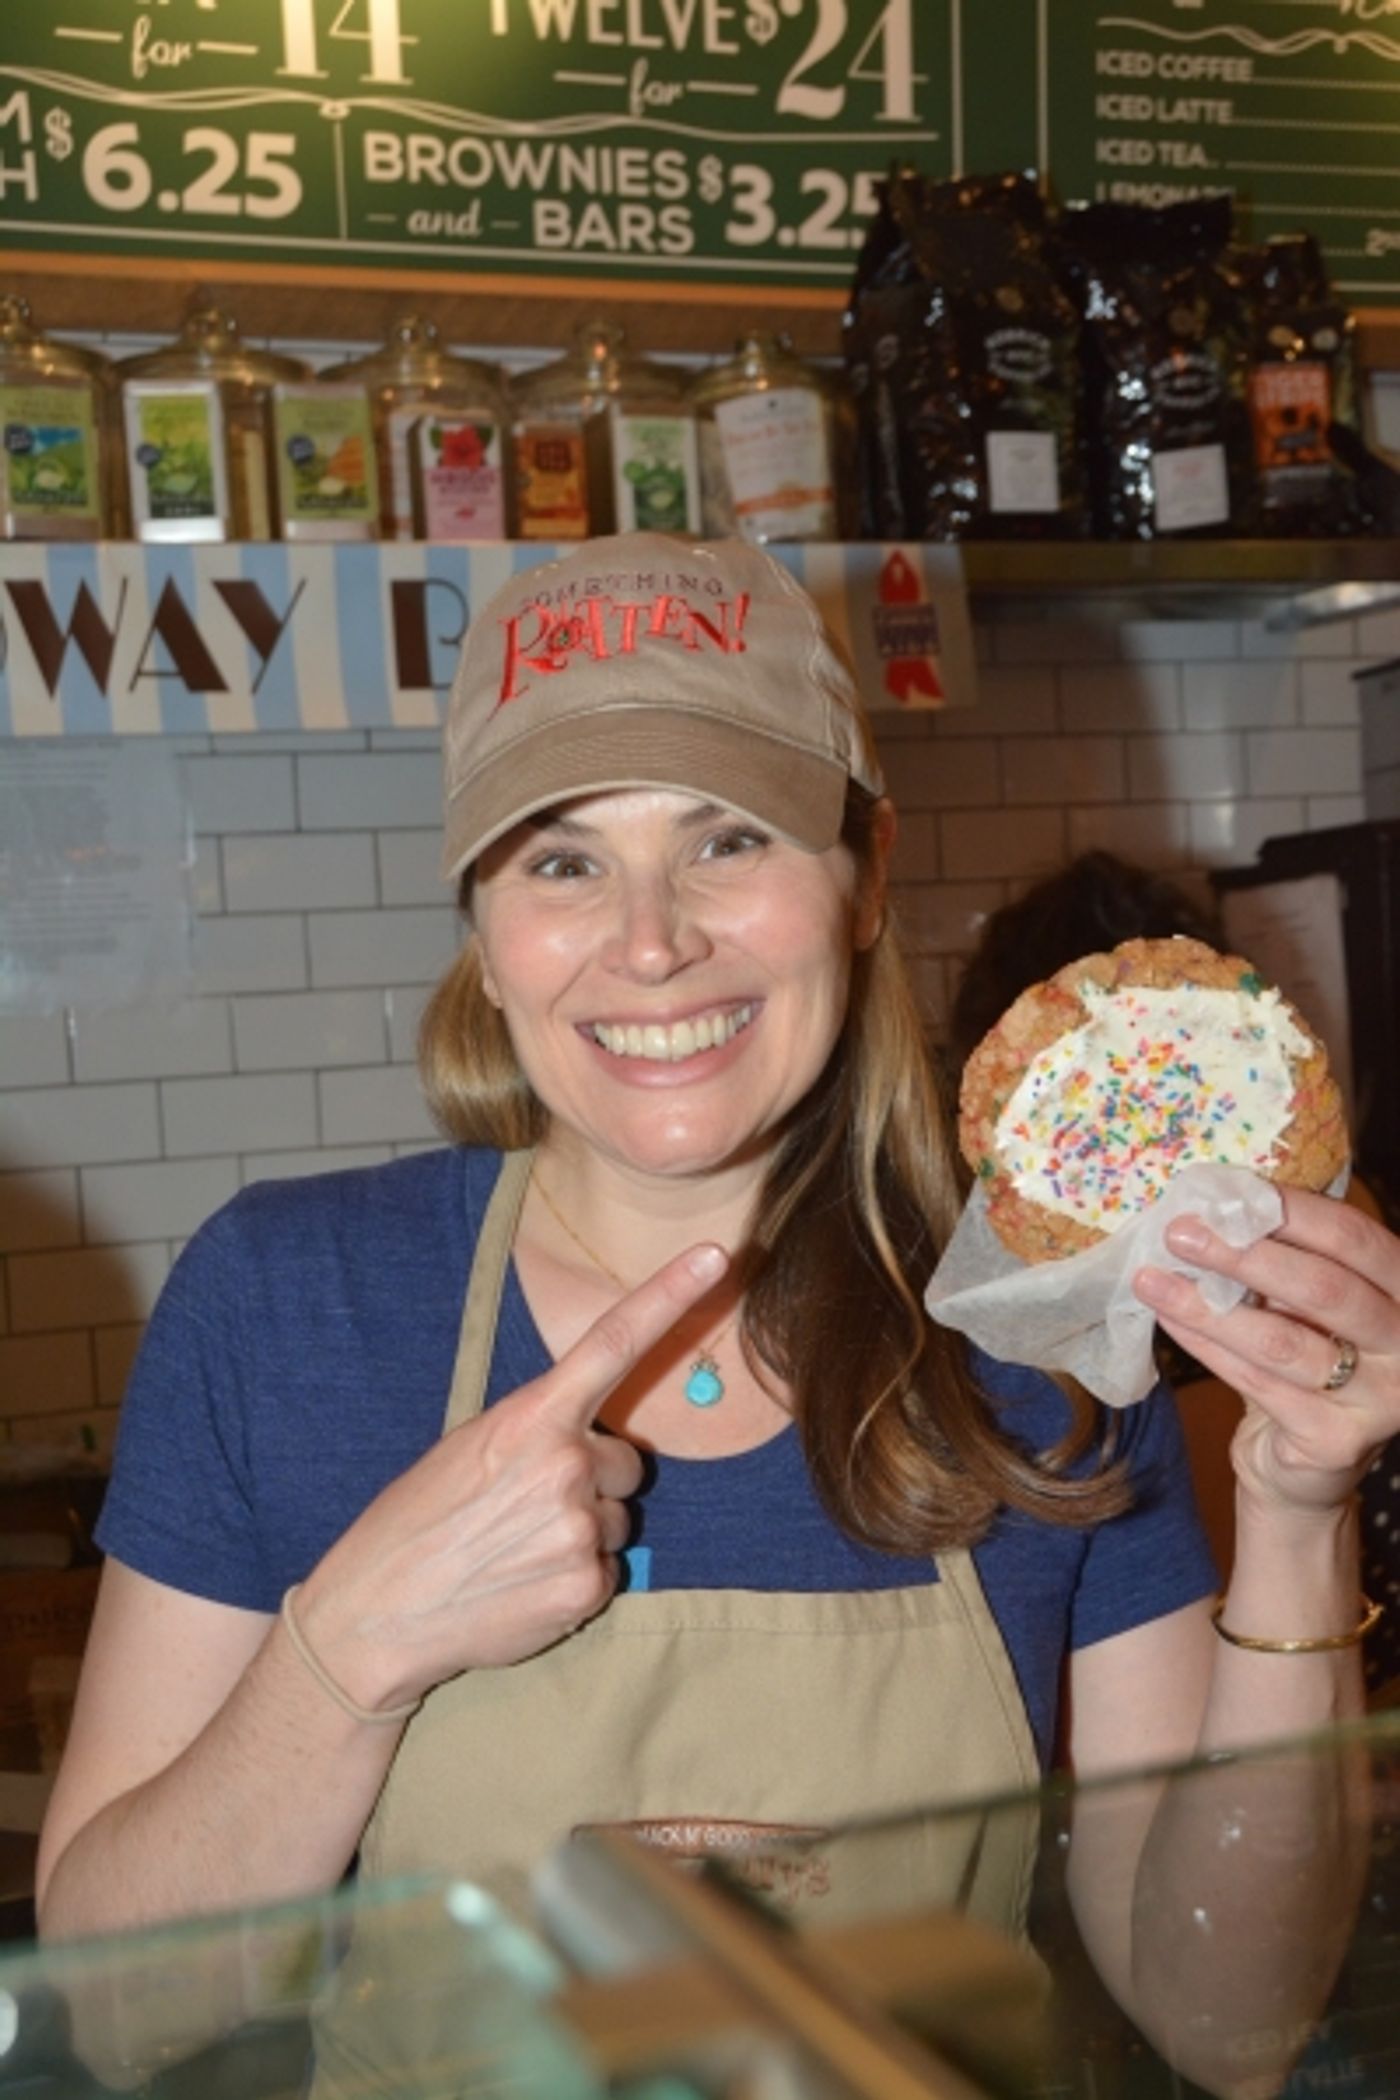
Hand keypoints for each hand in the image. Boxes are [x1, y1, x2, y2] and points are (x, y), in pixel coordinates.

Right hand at [294, 1242, 727, 1706]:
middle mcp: (566, 1462)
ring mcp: (579, 1526)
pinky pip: (606, 1571)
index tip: (717, 1255)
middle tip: (522, 1508)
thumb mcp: (468, 1447)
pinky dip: (573, 1580)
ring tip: (513, 1549)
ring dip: (580, 1532)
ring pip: (615, 1519)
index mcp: (532, 1415)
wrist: (376, 1612)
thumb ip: (538, 1430)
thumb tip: (590, 1442)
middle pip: (624, 1462)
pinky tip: (522, 1585)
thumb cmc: (416, 1522)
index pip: (613, 1342)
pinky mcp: (586, 1585)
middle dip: (590, 1480)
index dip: (669, 1294)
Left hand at [1134, 1187, 1399, 1516]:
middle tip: (1179, 1233)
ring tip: (1152, 1279)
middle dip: (1244, 1255)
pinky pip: (1257, 1383)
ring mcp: (1380, 1398)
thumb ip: (1284, 1259)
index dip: (1291, 1211)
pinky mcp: (1335, 1440)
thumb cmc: (1306, 1356)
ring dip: (1208, 1307)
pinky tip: (1169, 1319)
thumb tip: (1213, 1207)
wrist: (1304, 1466)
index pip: (1354, 1238)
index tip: (1226, 1193)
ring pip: (1283, 1342)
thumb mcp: (1308, 1302)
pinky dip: (1206, 1346)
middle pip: (1324, 1288)